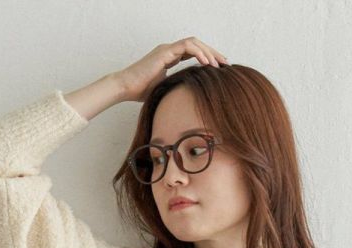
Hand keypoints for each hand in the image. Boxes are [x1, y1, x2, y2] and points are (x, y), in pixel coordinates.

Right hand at [114, 38, 229, 104]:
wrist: (126, 87)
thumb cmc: (140, 92)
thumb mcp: (165, 90)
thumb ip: (176, 89)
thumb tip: (188, 100)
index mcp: (170, 57)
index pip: (193, 52)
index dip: (207, 57)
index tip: (219, 67)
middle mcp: (169, 50)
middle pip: (196, 45)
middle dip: (212, 52)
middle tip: (225, 63)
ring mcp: (167, 49)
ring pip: (193, 42)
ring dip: (208, 51)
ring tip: (218, 64)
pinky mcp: (165, 52)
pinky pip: (186, 46)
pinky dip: (198, 53)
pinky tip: (207, 63)